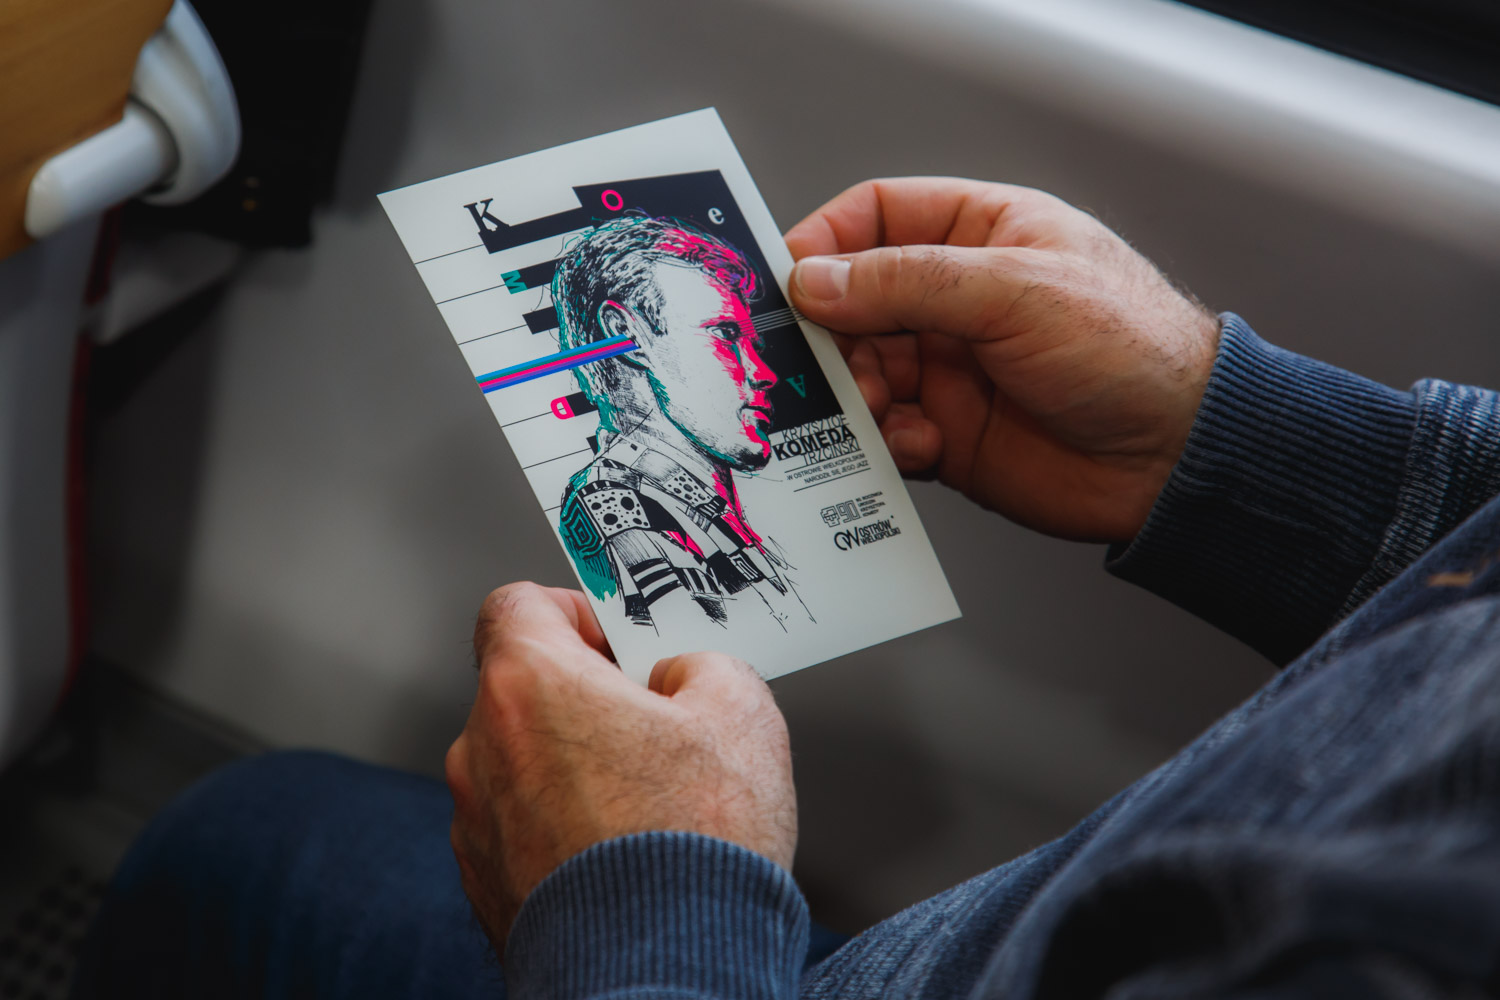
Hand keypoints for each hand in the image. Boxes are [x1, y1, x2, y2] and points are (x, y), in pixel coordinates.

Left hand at [444, 583, 796, 949]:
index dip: (574, 612)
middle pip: (527, 691)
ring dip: (576, 770)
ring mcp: (476, 824)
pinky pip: (524, 830)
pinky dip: (565, 831)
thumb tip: (685, 680)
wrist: (664, 975)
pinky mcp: (486, 888)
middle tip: (657, 727)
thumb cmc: (694, 846)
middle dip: (588, 700)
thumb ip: (705, 667)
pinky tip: (627, 855)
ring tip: (650, 805)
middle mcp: (483, 750)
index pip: (518, 607)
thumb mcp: (742, 713)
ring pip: (525, 765)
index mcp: (529, 686)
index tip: (616, 640)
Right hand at [785, 177, 1220, 542]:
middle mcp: (956, 299)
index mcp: (980, 234)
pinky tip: (923, 446)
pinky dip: (887, 442)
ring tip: (882, 411)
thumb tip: (815, 279)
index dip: (825, 242)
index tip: (787, 277)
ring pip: (859, 372)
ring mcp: (949, 367)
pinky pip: (884, 434)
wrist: (1177, 457)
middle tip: (826, 363)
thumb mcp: (1017, 290)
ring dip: (855, 395)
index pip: (876, 217)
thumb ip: (908, 281)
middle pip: (852, 302)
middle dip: (831, 335)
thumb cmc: (1132, 349)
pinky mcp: (948, 432)